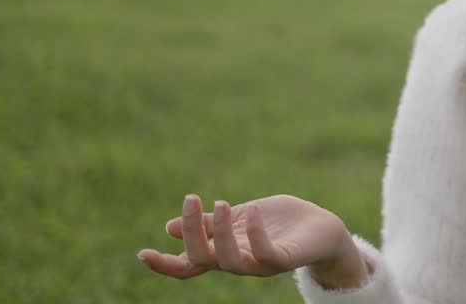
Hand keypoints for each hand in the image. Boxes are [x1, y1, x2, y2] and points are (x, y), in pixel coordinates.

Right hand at [137, 194, 369, 287]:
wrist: (322, 228)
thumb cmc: (279, 223)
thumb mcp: (239, 218)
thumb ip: (209, 224)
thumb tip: (168, 227)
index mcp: (225, 251)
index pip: (189, 265)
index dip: (165, 264)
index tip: (142, 253)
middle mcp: (239, 262)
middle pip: (203, 260)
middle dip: (192, 232)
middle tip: (189, 199)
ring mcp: (261, 263)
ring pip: (230, 261)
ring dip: (220, 233)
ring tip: (222, 203)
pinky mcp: (286, 258)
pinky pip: (266, 255)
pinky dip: (256, 235)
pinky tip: (253, 212)